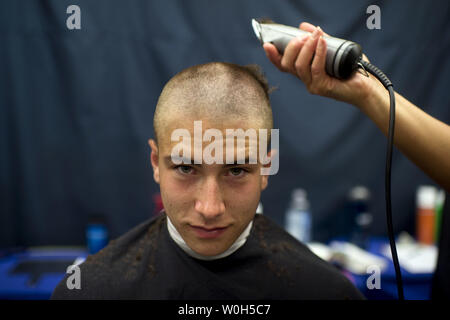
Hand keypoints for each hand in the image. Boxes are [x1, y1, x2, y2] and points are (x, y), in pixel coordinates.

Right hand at [263, 22, 381, 107]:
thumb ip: (319, 39)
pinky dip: (317, 53)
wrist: (368, 86)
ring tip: (314, 35)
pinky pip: (315, 68)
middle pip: (287, 65)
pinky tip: (321, 41)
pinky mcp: (322, 87)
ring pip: (299, 66)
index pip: (283, 65)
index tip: (267, 44)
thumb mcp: (334, 48)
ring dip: (305, 48)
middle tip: (303, 35)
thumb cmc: (352, 69)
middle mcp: (306, 80)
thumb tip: (304, 27)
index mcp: (305, 72)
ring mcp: (312, 85)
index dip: (273, 56)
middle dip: (292, 47)